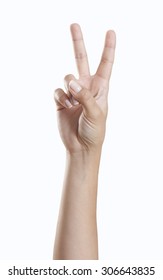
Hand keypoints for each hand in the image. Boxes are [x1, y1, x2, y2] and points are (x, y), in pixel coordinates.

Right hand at [54, 23, 115, 152]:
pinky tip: (66, 107)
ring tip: (74, 103)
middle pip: (82, 60)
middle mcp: (86, 87)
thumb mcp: (96, 113)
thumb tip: (71, 81)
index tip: (110, 32)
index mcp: (101, 88)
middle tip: (74, 24)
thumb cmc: (94, 131)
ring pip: (67, 77)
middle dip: (78, 43)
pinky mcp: (61, 100)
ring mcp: (72, 93)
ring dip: (69, 88)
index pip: (105, 64)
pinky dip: (61, 98)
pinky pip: (57, 91)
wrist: (81, 146)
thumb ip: (85, 96)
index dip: (108, 48)